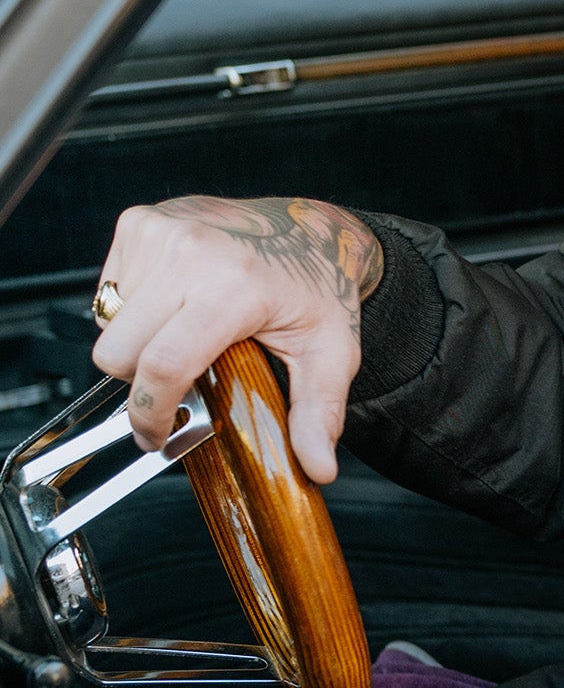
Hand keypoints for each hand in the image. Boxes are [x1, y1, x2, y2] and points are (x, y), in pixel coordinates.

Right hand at [91, 196, 382, 483]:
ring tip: (186, 334)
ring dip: (137, 342)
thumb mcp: (331, 354)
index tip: (155, 436)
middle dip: (143, 381)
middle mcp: (190, 252)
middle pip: (119, 351)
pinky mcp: (139, 220)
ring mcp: (160, 230)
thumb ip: (319, 412)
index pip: (163, 365)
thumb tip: (318, 467)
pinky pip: (109, 290)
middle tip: (181, 381)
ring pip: (107, 322)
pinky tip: (176, 304)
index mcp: (234, 287)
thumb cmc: (318, 288)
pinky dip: (133, 309)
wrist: (314, 230)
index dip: (149, 414)